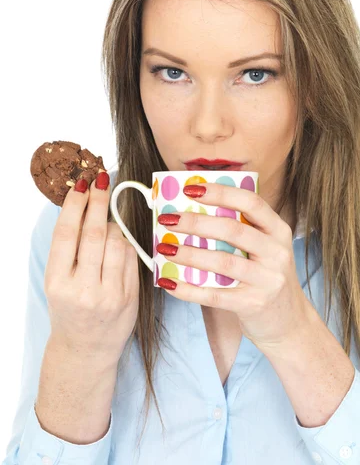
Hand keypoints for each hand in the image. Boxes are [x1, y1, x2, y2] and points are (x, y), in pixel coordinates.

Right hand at [44, 173, 139, 365]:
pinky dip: (125, 244)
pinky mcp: (131, 298)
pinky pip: (131, 258)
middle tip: (101, 179)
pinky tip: (118, 243)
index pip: (66, 235)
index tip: (81, 183)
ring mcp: (110, 295)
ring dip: (112, 226)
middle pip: (93, 234)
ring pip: (117, 243)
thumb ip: (70, 250)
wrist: (85, 351)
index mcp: (57, 283)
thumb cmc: (69, 310)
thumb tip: (85, 205)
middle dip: (98, 202)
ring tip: (105, 225)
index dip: (75, 205)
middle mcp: (83, 289)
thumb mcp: (59, 282)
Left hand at [156, 183, 308, 351]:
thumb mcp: (266, 249)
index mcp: (278, 231)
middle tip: (168, 219)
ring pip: (222, 262)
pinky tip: (169, 282)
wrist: (291, 324)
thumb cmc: (268, 279)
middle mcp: (277, 252)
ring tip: (164, 248)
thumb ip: (243, 230)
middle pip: (233, 230)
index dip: (220, 192)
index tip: (191, 188)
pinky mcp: (254, 305)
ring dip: (189, 254)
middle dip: (196, 222)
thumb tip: (194, 210)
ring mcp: (267, 280)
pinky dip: (188, 289)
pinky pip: (215, 295)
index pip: (250, 202)